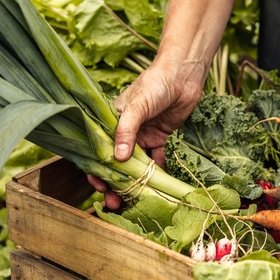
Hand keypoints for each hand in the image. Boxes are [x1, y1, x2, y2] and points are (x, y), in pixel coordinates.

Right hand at [87, 58, 207, 208]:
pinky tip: (159, 188)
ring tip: (134, 202)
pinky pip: (156, 160)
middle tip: (116, 203)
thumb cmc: (155, 84)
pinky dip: (157, 173)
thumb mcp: (137, 105)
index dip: (97, 170)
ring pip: (135, 166)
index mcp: (110, 121)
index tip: (100, 188)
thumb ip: (127, 130)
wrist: (183, 76)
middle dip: (115, 184)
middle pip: (116, 163)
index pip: (98, 150)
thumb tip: (118, 159)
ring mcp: (142, 136)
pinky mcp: (159, 138)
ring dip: (135, 183)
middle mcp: (124, 131)